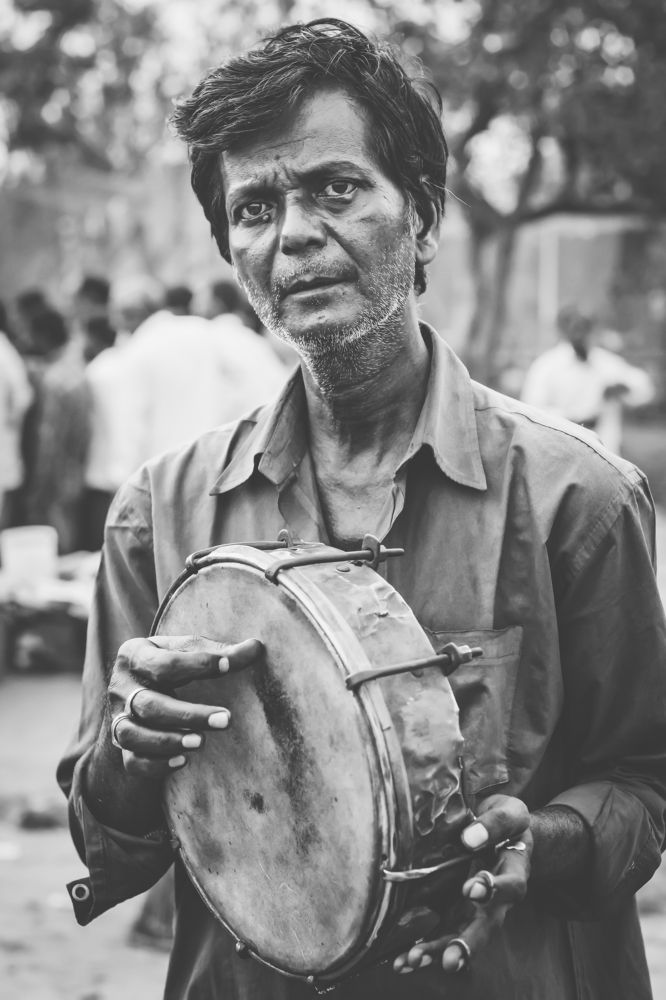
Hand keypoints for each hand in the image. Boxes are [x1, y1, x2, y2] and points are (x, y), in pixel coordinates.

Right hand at [107, 634, 261, 779]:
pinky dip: (155, 765)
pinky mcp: (121, 746)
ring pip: (132, 735)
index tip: (229, 666)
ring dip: (168, 741)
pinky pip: (132, 762)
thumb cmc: (170, 664)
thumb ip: (220, 652)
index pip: (162, 663)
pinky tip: (183, 761)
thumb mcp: (189, 650)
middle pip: (148, 705)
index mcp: (134, 654)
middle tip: (227, 720)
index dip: (197, 665)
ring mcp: (117, 718)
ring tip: (202, 742)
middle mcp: (121, 687)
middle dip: (188, 715)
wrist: (139, 687)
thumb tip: (255, 648)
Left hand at [393, 794, 532, 974]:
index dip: (493, 889)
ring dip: (439, 950)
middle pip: (486, 925)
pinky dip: (422, 949)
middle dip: (468, 942)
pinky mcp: (453, 912)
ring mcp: (473, 909)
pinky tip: (402, 961)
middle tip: (451, 959)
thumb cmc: (504, 823)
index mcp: (513, 872)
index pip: (510, 884)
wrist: (499, 834)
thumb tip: (470, 837)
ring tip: (415, 960)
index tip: (471, 889)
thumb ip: (496, 822)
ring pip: (460, 934)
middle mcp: (496, 899)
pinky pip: (440, 935)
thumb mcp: (511, 812)